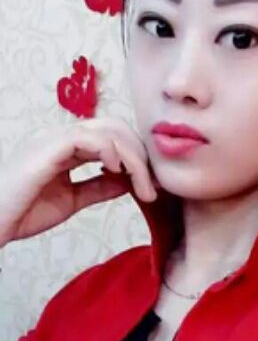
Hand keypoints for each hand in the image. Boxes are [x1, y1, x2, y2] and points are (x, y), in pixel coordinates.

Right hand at [0, 116, 157, 246]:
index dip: (136, 157)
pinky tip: (117, 171)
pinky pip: (88, 138)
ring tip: (143, 185)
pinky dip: (110, 150)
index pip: (113, 138)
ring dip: (133, 158)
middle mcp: (62, 137)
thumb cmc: (21, 211)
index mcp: (68, 147)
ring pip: (108, 131)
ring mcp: (54, 139)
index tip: (152, 183)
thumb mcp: (71, 199)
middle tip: (153, 186)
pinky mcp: (47, 147)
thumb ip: (98, 187)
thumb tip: (128, 182)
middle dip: (140, 156)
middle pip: (116, 129)